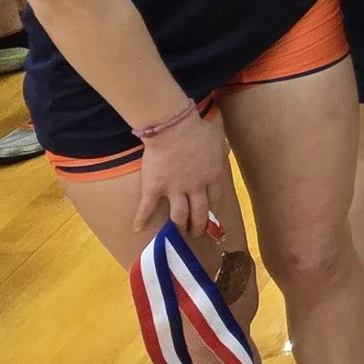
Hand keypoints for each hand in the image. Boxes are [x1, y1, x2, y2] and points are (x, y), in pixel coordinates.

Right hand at [135, 105, 231, 239]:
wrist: (173, 129)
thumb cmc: (197, 130)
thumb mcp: (217, 139)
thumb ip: (220, 149)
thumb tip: (225, 151)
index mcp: (212, 176)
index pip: (214, 199)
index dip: (212, 210)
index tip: (211, 217)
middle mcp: (195, 188)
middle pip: (199, 212)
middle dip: (198, 226)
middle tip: (196, 234)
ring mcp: (174, 190)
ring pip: (179, 215)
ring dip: (179, 227)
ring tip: (178, 234)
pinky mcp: (154, 189)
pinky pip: (147, 208)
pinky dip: (141, 219)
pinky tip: (137, 229)